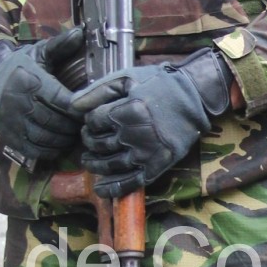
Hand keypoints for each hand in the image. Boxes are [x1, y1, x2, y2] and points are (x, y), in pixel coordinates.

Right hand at [0, 28, 83, 160]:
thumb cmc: (22, 65)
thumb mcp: (40, 52)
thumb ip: (61, 45)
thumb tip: (81, 32)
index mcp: (31, 81)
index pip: (61, 101)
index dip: (78, 109)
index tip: (88, 111)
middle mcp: (19, 102)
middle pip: (55, 122)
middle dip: (73, 127)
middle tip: (84, 127)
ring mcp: (11, 121)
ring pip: (45, 138)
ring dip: (63, 140)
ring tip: (73, 135)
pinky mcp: (7, 135)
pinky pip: (33, 149)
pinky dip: (49, 150)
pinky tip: (58, 144)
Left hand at [71, 49, 233, 197]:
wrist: (195, 99)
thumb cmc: (160, 85)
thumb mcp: (128, 78)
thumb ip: (98, 90)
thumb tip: (71, 106)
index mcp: (128, 111)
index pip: (94, 122)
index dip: (89, 122)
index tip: (92, 121)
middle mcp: (135, 135)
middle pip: (99, 144)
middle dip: (89, 142)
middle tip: (89, 139)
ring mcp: (146, 154)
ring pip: (110, 165)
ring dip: (94, 164)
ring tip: (89, 160)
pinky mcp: (156, 167)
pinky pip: (130, 182)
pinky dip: (113, 188)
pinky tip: (100, 188)